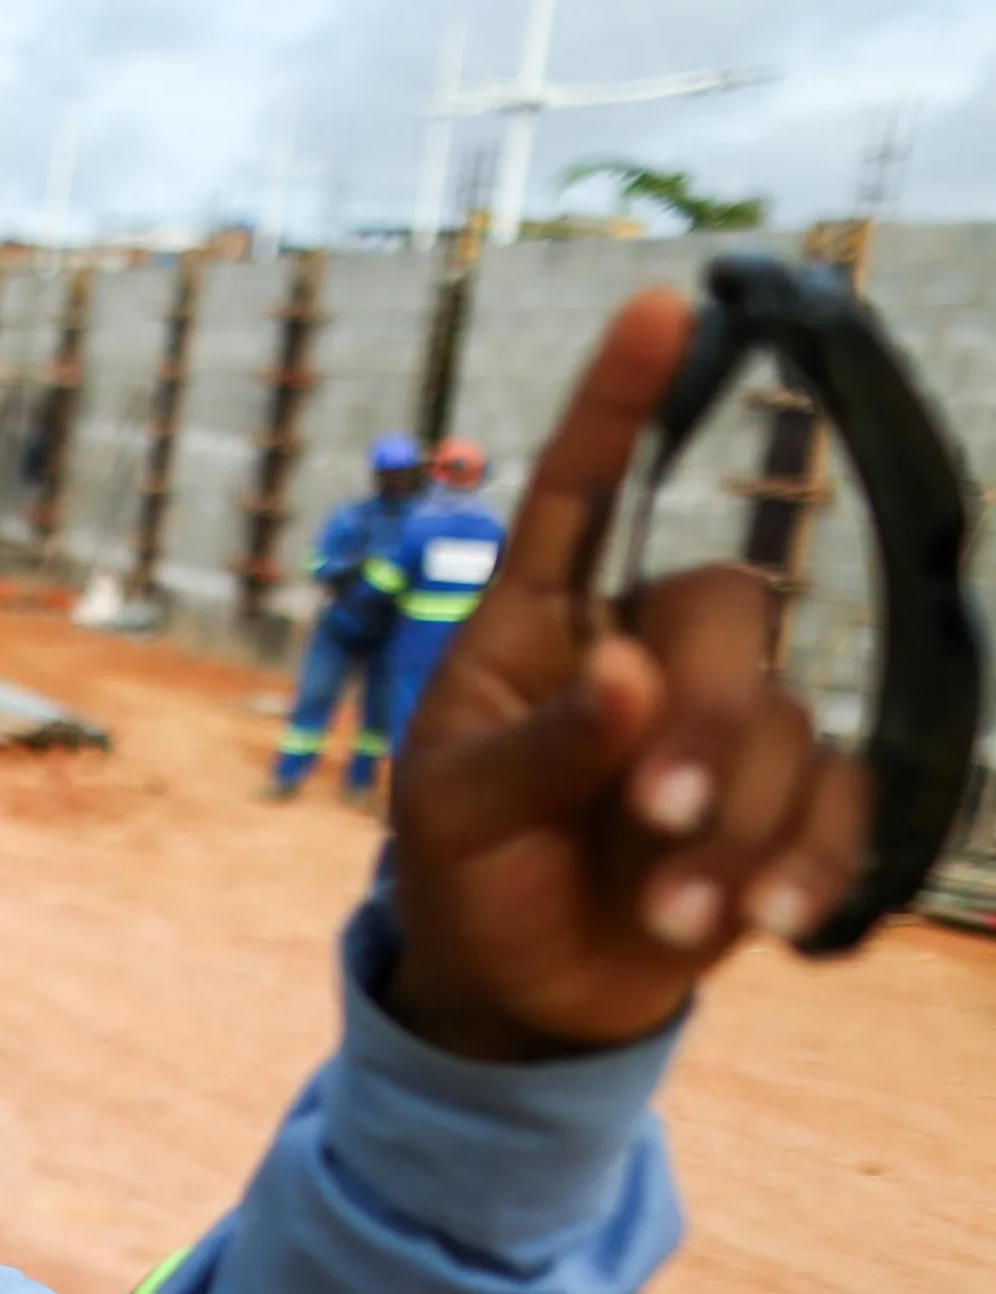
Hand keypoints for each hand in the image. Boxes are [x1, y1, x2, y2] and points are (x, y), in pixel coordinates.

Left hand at [386, 289, 868, 1060]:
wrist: (515, 989)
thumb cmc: (463, 870)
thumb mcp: (457, 812)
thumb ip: (539, 744)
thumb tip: (628, 673)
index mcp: (538, 627)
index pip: (576, 496)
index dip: (616, 404)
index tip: (656, 304)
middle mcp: (642, 650)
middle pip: (731, 608)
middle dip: (705, 718)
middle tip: (650, 817)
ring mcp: (719, 725)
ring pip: (787, 721)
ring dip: (733, 825)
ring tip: (664, 912)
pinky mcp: (780, 805)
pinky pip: (836, 802)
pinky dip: (803, 863)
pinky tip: (760, 923)